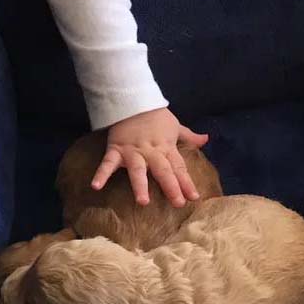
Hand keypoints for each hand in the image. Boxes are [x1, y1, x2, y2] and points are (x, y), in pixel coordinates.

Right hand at [92, 108, 208, 206]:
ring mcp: (132, 151)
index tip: (194, 197)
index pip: (178, 167)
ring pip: (137, 169)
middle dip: (170, 186)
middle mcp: (151, 152)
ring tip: (143, 201)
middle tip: (177, 203)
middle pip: (162, 170)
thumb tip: (206, 139)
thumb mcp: (174, 125)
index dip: (186, 182)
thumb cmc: (155, 116)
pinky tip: (96, 186)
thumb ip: (189, 136)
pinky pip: (107, 163)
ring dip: (140, 185)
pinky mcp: (115, 149)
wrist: (132, 99)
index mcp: (166, 147)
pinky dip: (101, 174)